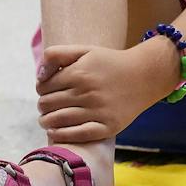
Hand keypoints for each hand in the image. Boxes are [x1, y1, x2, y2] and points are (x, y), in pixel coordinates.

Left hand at [35, 41, 177, 141]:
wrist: (146, 75)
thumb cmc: (111, 63)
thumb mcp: (84, 50)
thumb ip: (57, 55)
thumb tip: (38, 77)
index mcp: (79, 73)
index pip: (44, 87)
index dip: (41, 90)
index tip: (46, 91)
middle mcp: (87, 93)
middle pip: (48, 105)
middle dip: (43, 106)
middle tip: (46, 107)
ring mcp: (98, 111)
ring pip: (58, 121)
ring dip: (46, 122)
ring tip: (46, 120)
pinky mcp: (108, 126)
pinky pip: (78, 135)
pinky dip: (61, 135)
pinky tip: (54, 133)